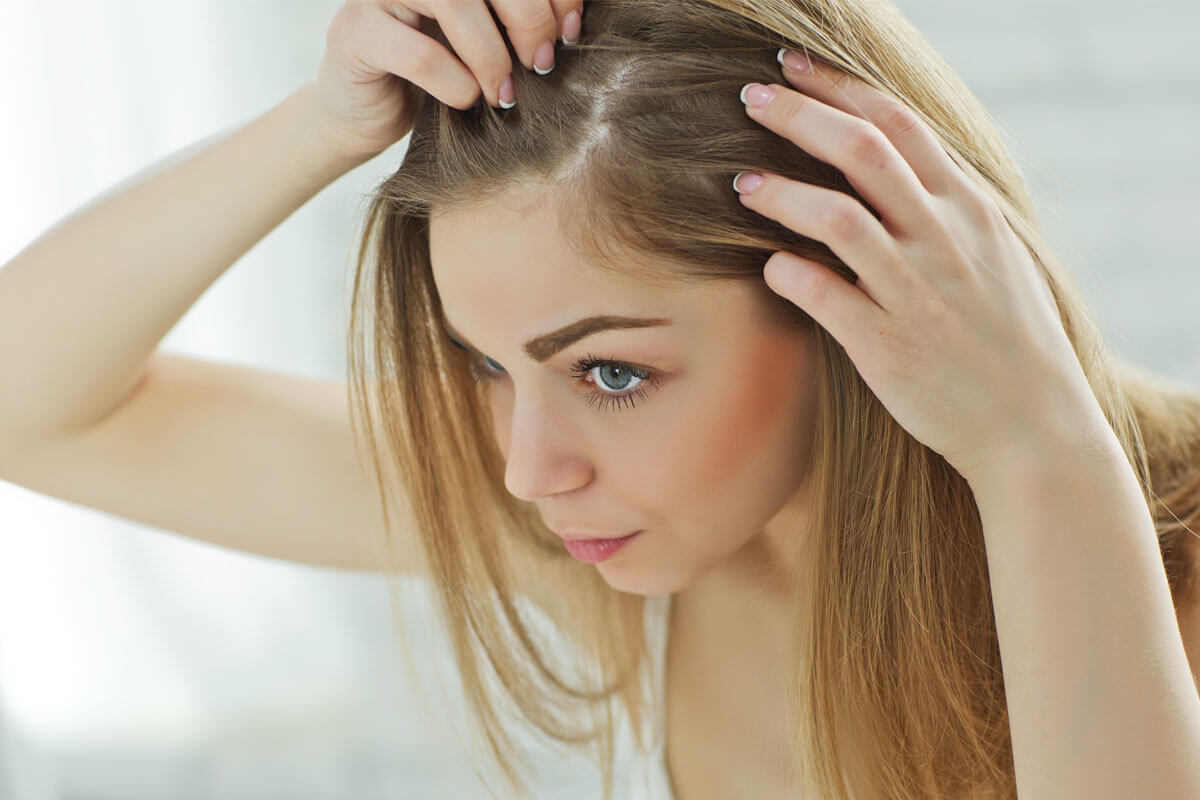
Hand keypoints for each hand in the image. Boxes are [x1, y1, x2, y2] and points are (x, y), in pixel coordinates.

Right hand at [312, 0, 582, 159]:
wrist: (371, 113)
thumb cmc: (441, 74)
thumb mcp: (489, 42)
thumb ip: (519, 21)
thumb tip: (571, 25)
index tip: (570, 31)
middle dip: (528, 17)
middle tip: (541, 64)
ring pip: (453, 2)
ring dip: (491, 55)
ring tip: (504, 94)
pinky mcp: (355, 33)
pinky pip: (419, 53)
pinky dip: (454, 83)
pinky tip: (466, 102)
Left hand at [734, 51, 1107, 481]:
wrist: (1032, 426)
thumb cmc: (1006, 337)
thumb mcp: (996, 252)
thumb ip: (949, 205)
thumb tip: (898, 162)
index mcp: (969, 208)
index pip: (899, 123)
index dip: (838, 88)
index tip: (791, 69)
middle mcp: (944, 239)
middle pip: (863, 151)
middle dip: (800, 116)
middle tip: (747, 100)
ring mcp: (917, 291)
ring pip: (837, 218)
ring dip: (781, 193)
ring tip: (741, 184)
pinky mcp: (888, 346)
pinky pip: (825, 295)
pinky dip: (788, 272)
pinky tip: (768, 265)